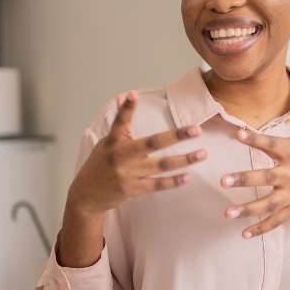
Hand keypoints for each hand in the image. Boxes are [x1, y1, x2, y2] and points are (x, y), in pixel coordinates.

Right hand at [68, 91, 206, 217]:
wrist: (86, 196)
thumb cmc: (100, 165)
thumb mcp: (106, 143)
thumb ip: (120, 123)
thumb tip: (123, 96)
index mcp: (112, 141)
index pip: (120, 121)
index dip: (126, 108)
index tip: (132, 94)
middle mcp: (120, 156)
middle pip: (152, 143)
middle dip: (176, 136)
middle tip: (196, 130)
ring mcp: (127, 174)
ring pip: (161, 165)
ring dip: (184, 160)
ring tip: (202, 154)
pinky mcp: (132, 189)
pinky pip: (157, 184)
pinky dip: (173, 181)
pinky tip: (188, 176)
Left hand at [221, 128, 289, 237]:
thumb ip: (276, 142)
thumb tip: (245, 133)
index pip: (272, 145)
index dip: (256, 140)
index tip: (239, 135)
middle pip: (266, 178)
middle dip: (244, 179)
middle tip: (223, 181)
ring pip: (269, 204)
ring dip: (247, 209)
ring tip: (228, 213)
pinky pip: (276, 222)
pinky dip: (261, 229)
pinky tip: (244, 233)